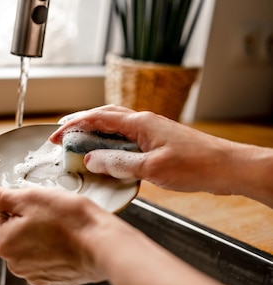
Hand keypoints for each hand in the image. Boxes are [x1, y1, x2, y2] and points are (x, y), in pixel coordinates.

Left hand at [0, 183, 139, 284]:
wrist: (102, 244)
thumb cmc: (68, 220)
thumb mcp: (27, 198)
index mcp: (3, 244)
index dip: (17, 203)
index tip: (36, 202)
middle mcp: (14, 264)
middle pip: (14, 231)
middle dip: (28, 219)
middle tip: (51, 213)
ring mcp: (35, 274)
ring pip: (31, 244)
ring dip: (41, 234)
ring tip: (61, 227)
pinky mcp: (54, 279)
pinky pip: (47, 258)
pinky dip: (55, 249)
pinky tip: (68, 241)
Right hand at [50, 105, 237, 194]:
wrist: (229, 168)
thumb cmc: (197, 165)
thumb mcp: (151, 168)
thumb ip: (118, 163)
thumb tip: (91, 160)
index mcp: (140, 123)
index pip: (98, 117)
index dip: (73, 126)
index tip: (55, 137)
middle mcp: (144, 123)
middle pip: (104, 116)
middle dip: (80, 124)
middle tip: (61, 136)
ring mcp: (151, 132)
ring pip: (115, 128)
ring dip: (95, 134)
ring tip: (78, 146)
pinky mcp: (157, 144)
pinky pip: (126, 140)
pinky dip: (110, 145)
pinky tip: (106, 158)